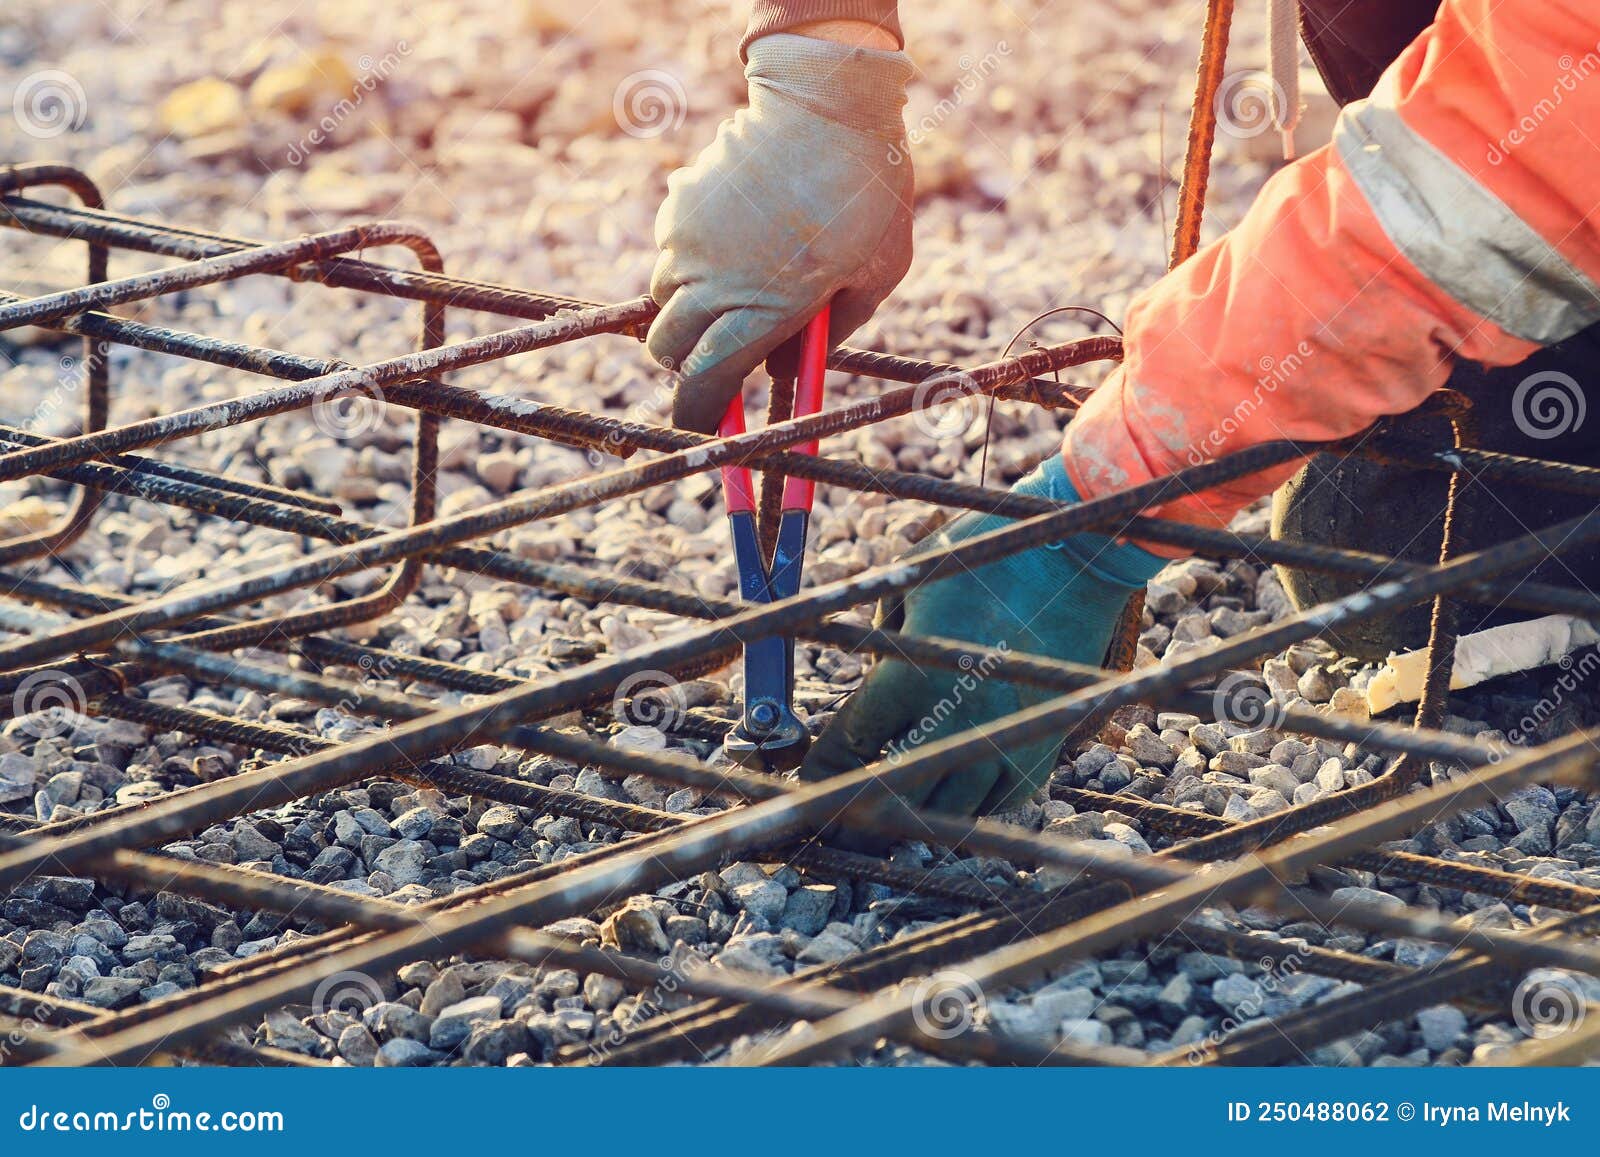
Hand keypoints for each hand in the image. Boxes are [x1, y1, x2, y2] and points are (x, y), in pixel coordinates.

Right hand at [647, 33, 913, 431]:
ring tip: (734, 287)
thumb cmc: (867, 195)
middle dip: (686, 366)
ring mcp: (688, 241)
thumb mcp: (875, 277)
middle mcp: (714, 281)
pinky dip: (689, 261)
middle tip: (718, 359)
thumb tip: (783, 372)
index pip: (706, 384)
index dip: (698, 415)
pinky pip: (669, 252)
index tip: (702, 426)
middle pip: (667, 350)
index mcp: (765, 309)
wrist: (828, 104)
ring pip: (662, 301)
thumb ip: (828, 333)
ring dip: (688, 311)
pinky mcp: (678, 207)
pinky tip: (733, 237)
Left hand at [800, 456, 1164, 816]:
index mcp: (912, 676)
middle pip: (894, 798)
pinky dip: (972, 809)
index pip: (851, 745)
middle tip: (842, 830)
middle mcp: (956, 719)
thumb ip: (882, 642)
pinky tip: (954, 797)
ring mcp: (1003, 739)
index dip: (823, 772)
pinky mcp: (1042, 749)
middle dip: (861, 820)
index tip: (807, 788)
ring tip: (896, 820)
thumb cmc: (985, 557)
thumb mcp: (911, 584)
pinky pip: (1000, 805)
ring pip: (949, 814)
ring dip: (917, 819)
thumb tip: (870, 683)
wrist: (1076, 556)